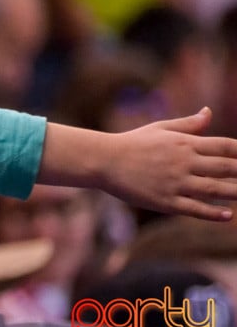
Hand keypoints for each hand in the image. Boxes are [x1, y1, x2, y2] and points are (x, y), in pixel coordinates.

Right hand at [41, 108, 236, 220]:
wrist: (104, 160)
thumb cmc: (132, 142)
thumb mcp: (160, 128)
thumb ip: (188, 124)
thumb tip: (208, 112)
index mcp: (184, 143)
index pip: (225, 146)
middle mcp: (183, 162)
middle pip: (227, 168)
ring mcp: (175, 183)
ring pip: (216, 189)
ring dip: (236, 192)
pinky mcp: (166, 201)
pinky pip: (196, 209)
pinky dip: (214, 213)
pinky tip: (228, 215)